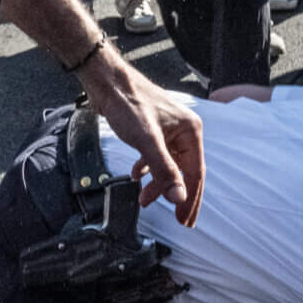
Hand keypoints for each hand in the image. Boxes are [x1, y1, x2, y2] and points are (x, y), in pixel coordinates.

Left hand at [77, 58, 204, 221]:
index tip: (185, 220)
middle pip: (184, 171)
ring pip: (168, 165)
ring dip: (157, 183)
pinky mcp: (153, 129)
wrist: (107, 82)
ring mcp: (168, 130)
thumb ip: (164, 171)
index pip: (196, 173)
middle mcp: (183, 130)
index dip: (190, 199)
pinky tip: (136, 176)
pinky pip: (156, 155)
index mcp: (191, 131)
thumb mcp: (147, 142)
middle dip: (175, 194)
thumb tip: (179, 197)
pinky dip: (147, 167)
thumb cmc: (129, 104)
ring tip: (144, 199)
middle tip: (174, 218)